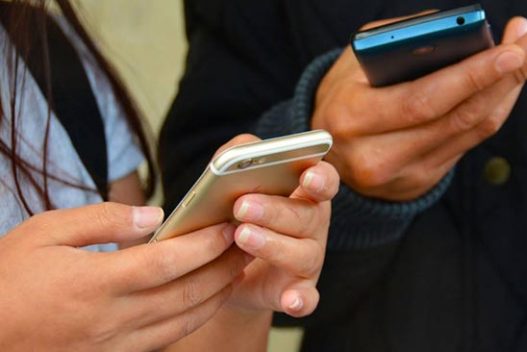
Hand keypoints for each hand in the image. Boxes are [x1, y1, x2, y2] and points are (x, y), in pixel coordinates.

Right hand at [0, 203, 248, 350]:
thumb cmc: (8, 277)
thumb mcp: (45, 231)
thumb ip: (103, 220)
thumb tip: (154, 216)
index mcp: (96, 282)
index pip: (168, 262)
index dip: (205, 244)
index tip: (228, 227)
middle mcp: (112, 318)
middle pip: (187, 293)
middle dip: (224, 268)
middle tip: (247, 245)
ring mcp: (114, 343)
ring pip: (183, 322)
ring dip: (217, 295)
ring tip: (236, 269)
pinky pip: (166, 340)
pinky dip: (193, 318)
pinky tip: (205, 299)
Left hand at [211, 134, 339, 317]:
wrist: (223, 268)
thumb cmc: (234, 215)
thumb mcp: (231, 182)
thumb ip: (238, 157)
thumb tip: (245, 148)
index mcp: (304, 194)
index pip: (324, 180)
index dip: (320, 177)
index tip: (306, 175)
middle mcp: (313, 226)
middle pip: (307, 216)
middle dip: (275, 210)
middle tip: (242, 206)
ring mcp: (309, 260)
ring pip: (303, 254)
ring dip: (274, 245)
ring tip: (241, 236)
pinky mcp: (298, 291)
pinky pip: (306, 298)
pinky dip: (301, 300)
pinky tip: (290, 300)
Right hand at [312, 17, 526, 200]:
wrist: (327, 153)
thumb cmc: (344, 95)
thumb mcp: (356, 62)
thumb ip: (401, 43)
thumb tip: (462, 34)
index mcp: (353, 118)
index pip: (422, 100)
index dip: (470, 77)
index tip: (510, 49)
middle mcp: (376, 155)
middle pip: (457, 117)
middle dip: (506, 77)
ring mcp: (401, 175)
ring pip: (471, 131)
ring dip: (508, 90)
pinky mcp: (421, 181)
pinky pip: (468, 143)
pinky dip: (492, 109)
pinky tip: (507, 82)